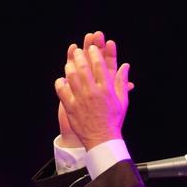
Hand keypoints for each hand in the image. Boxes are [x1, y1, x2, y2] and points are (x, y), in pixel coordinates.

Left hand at [54, 31, 132, 149]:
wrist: (102, 139)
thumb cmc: (114, 120)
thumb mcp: (122, 100)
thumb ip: (122, 82)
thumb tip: (126, 65)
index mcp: (106, 89)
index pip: (99, 65)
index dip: (95, 53)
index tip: (92, 47)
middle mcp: (92, 92)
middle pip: (84, 67)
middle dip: (80, 56)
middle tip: (78, 51)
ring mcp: (80, 99)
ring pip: (71, 76)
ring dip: (69, 67)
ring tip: (69, 63)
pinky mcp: (70, 107)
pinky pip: (62, 91)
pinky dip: (60, 83)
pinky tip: (61, 80)